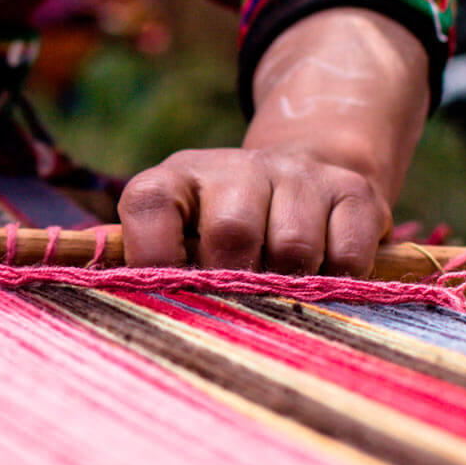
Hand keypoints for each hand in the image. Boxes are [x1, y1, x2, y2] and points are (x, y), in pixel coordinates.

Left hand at [119, 147, 391, 273]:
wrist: (302, 177)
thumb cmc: (219, 227)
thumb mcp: (175, 232)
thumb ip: (145, 259)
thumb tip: (113, 293)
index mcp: (176, 176)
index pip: (149, 205)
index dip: (154, 256)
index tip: (169, 292)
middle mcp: (235, 166)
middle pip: (231, 232)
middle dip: (234, 281)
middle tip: (238, 298)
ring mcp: (297, 174)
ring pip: (293, 248)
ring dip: (288, 285)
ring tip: (281, 287)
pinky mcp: (352, 191)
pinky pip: (347, 255)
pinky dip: (337, 281)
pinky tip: (322, 276)